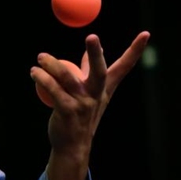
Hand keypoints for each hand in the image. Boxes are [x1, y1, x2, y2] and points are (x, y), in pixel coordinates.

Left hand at [31, 31, 149, 179]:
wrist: (73, 145)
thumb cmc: (80, 115)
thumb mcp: (90, 93)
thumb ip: (90, 70)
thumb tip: (96, 49)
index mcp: (104, 88)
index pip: (123, 66)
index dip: (135, 50)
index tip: (146, 33)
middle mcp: (96, 94)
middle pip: (99, 70)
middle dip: (96, 53)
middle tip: (92, 36)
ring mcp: (83, 104)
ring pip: (67, 76)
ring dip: (51, 64)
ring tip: (40, 58)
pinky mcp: (67, 111)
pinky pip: (53, 90)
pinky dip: (42, 78)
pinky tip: (34, 73)